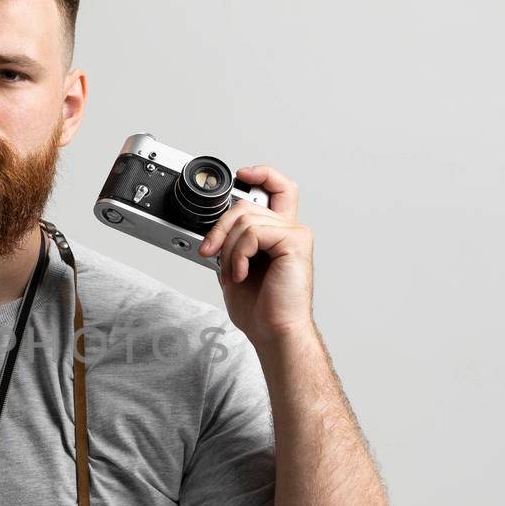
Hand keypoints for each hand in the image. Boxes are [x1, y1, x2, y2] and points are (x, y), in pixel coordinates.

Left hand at [197, 165, 314, 344]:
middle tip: (209, 252)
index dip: (261, 174)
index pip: (279, 189)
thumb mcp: (235, 269)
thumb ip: (230, 246)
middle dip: (220, 227)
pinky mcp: (295, 242)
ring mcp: (295, 234)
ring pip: (245, 219)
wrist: (275, 331)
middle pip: (247, 203)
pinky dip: (239, 254)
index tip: (241, 174)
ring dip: (228, 249)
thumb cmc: (262, 309)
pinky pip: (253, 233)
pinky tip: (242, 273)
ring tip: (234, 273)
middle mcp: (291, 230)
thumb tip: (211, 232)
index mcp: (279, 234)